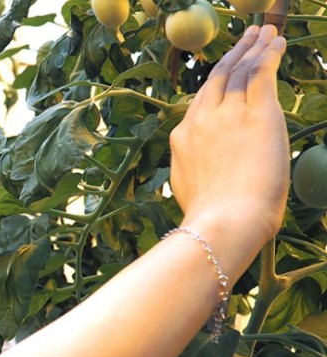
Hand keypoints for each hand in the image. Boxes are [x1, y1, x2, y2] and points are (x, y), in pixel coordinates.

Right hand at [170, 25, 288, 244]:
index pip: (203, 101)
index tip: (227, 68)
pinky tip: (276, 42)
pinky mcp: (255, 114)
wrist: (222, 221)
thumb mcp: (191, 190)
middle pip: (218, 79)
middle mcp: (200, 120)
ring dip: (254, 48)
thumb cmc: (212, 218)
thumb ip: (196, 170)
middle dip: (234, 55)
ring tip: (265, 33)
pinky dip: (269, 54)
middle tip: (246, 38)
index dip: (217, 80)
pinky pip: (261, 73)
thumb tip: (205, 173)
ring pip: (240, 71)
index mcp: (183, 139)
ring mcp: (226, 115)